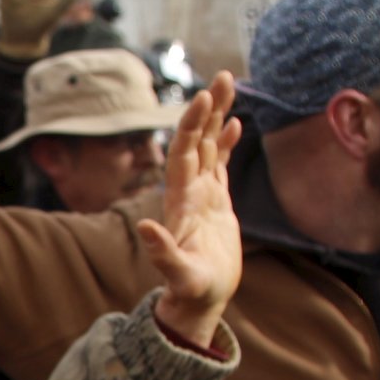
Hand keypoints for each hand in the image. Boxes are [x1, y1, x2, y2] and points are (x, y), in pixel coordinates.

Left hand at [139, 73, 243, 350]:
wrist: (197, 302)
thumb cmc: (190, 292)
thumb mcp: (179, 276)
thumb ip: (162, 253)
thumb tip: (143, 226)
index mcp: (181, 202)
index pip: (184, 154)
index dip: (191, 126)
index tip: (202, 97)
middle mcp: (189, 192)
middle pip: (197, 140)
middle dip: (208, 109)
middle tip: (223, 76)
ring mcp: (203, 195)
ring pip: (208, 146)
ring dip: (217, 117)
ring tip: (229, 83)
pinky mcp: (216, 204)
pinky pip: (219, 165)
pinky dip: (225, 143)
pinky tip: (235, 123)